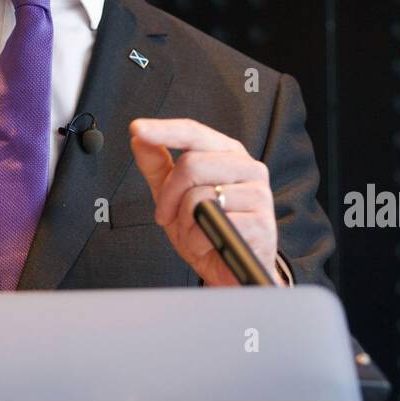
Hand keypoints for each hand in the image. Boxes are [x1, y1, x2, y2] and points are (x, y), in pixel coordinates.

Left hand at [129, 117, 282, 285]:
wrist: (230, 272)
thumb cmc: (205, 230)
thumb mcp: (173, 197)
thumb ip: (157, 166)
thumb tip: (139, 137)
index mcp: (227, 153)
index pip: (193, 132)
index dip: (163, 130)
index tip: (137, 128)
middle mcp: (247, 167)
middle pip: (191, 164)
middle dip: (169, 196)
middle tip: (168, 216)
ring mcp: (258, 194)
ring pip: (199, 197)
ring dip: (186, 223)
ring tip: (196, 233)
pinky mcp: (262, 222)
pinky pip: (213, 225)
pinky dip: (200, 241)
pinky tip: (210, 245)